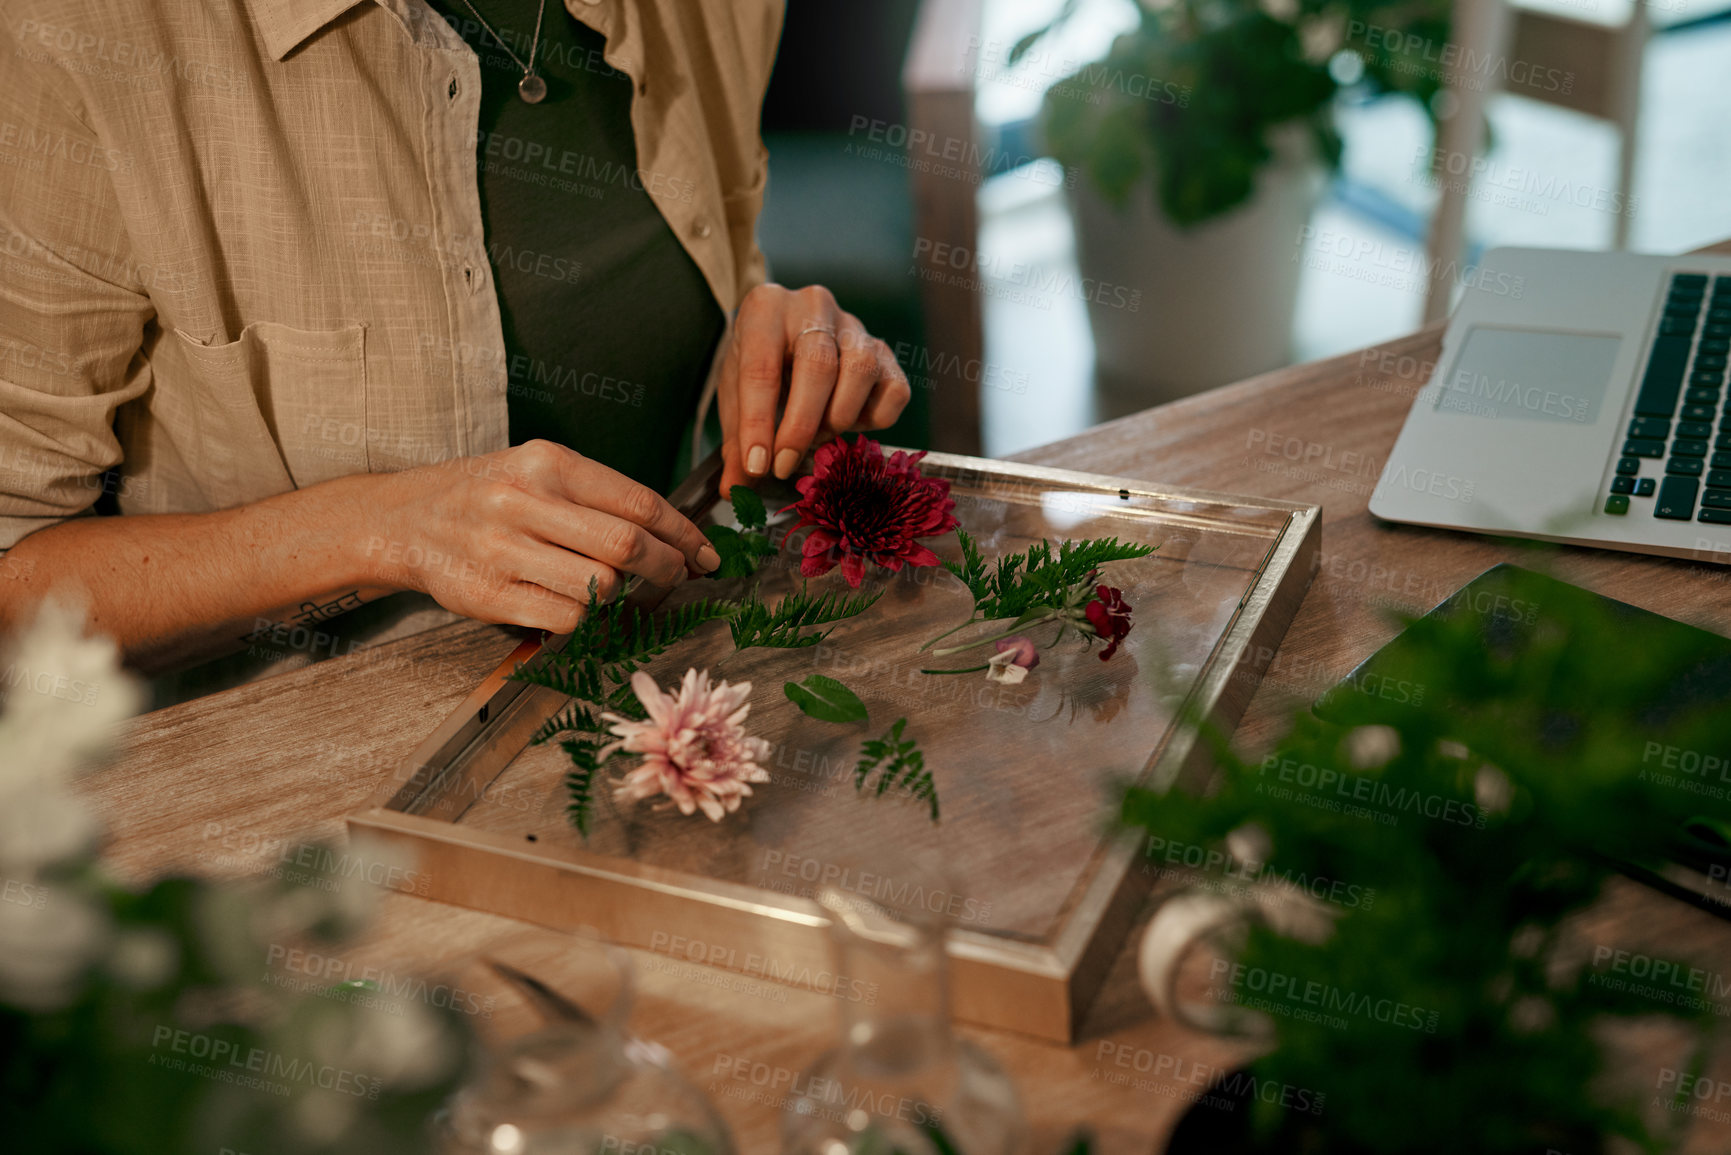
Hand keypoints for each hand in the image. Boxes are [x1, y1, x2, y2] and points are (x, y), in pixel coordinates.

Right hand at [364, 440, 720, 632]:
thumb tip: (676, 535)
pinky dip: (587, 619)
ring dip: (623, 596)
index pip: (638, 502)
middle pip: (626, 545)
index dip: (683, 534)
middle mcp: (523, 501)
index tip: (705, 555)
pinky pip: (567, 618)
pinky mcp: (489, 595)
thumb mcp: (540, 472)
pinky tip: (579, 606)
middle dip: (667, 568)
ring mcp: (503, 550)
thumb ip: (600, 496)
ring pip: (600, 586)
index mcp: (547, 462)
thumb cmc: (488, 496)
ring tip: (616, 589)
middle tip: (678, 577)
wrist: (406, 519)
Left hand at [716, 283, 911, 495]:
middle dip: (801, 426)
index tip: (756, 466)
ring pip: (861, 371)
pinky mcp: (886, 351)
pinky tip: (850, 423)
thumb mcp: (737, 396)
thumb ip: (736, 442)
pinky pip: (894, 390)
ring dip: (839, 417)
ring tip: (818, 435)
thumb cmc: (761, 365)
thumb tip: (734, 490)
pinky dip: (875, 418)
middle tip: (784, 465)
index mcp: (766, 309)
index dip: (758, 423)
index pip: (761, 368)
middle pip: (818, 366)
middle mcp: (814, 306)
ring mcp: (855, 326)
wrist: (788, 337)